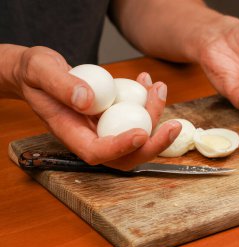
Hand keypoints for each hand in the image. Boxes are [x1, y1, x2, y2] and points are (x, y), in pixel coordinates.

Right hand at [10, 46, 180, 169]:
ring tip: (158, 86)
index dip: (121, 147)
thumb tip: (88, 99)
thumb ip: (60, 85)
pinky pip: (135, 116)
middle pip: (126, 155)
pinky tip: (148, 81)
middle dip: (154, 145)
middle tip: (174, 126)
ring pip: (136, 135)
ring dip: (155, 115)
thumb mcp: (41, 70)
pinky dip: (147, 101)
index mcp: (71, 133)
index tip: (141, 133)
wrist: (39, 73)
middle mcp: (90, 136)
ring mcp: (104, 127)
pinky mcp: (113, 116)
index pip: (97, 152)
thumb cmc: (35, 73)